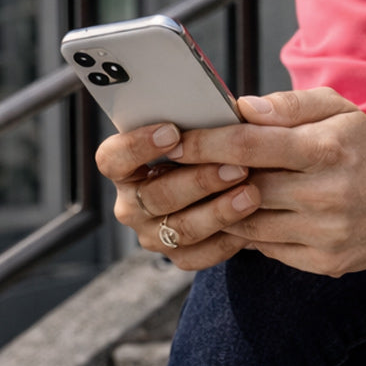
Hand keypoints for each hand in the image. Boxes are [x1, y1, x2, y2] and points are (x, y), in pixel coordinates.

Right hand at [97, 121, 262, 272]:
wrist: (228, 184)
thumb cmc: (210, 146)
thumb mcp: (203, 127)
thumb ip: (208, 117)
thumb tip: (242, 108)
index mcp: (124, 167)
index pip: (112, 159)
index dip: (138, 146)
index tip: (172, 131)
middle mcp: (131, 204)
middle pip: (155, 197)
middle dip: (199, 181)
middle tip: (235, 166)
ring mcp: (152, 234)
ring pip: (181, 229)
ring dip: (219, 211)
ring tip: (251, 193)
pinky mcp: (178, 256)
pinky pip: (200, 254)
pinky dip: (228, 239)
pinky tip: (252, 220)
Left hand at [172, 89, 365, 275]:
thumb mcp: (337, 109)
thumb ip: (288, 106)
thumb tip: (240, 109)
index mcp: (327, 148)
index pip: (249, 146)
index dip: (206, 143)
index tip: (175, 139)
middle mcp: (327, 195)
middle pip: (244, 189)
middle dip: (206, 179)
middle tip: (178, 168)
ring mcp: (326, 233)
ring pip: (250, 224)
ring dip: (222, 209)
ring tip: (204, 192)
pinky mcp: (325, 262)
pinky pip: (269, 250)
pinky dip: (249, 232)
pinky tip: (242, 216)